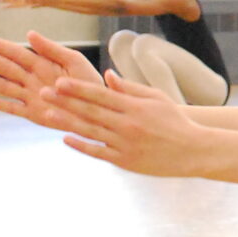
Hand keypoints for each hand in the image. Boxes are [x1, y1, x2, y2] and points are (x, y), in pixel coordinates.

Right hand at [0, 31, 96, 124]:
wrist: (100, 109)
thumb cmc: (89, 82)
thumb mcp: (73, 61)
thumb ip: (51, 49)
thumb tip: (29, 33)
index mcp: (42, 64)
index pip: (15, 52)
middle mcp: (32, 79)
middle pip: (4, 67)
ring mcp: (31, 97)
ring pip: (3, 86)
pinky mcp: (33, 114)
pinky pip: (12, 109)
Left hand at [36, 70, 204, 175]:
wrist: (193, 151)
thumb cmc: (175, 121)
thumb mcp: (156, 98)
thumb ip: (130, 88)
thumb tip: (106, 75)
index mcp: (134, 107)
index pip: (101, 94)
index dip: (78, 88)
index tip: (60, 81)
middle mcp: (127, 124)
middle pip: (90, 111)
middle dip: (65, 101)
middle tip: (44, 92)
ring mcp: (125, 144)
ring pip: (90, 131)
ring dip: (66, 122)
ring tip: (46, 114)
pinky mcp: (125, 161)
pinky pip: (98, 152)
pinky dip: (81, 145)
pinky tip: (66, 138)